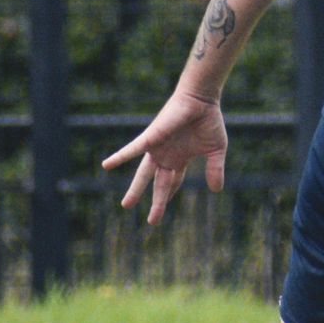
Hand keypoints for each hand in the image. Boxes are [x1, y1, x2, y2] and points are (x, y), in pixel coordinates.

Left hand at [101, 90, 227, 225]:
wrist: (201, 100)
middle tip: (152, 221)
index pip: (172, 182)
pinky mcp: (151, 138)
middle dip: (155, 201)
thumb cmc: (209, 121)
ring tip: (126, 205)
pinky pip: (132, 149)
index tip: (162, 209)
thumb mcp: (216, 150)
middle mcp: (165, 155)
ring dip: (136, 189)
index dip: (168, 196)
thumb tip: (217, 190)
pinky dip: (120, 157)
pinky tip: (106, 165)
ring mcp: (156, 148)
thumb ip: (216, 169)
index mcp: (179, 158)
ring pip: (144, 173)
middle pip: (158, 183)